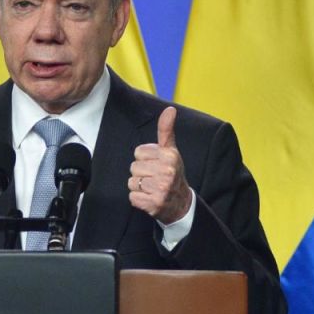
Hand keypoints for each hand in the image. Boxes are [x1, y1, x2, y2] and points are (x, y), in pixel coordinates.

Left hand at [129, 107, 192, 223]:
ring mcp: (161, 189)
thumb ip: (166, 130)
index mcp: (170, 156)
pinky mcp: (154, 204)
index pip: (138, 152)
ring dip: (139, 187)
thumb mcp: (171, 151)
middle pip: (134, 167)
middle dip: (141, 173)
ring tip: (152, 188)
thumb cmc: (173, 174)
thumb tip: (170, 109)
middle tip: (154, 178)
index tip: (156, 164)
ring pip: (131, 182)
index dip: (145, 159)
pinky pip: (132, 197)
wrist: (181, 203)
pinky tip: (150, 198)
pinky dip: (138, 199)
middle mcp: (167, 172)